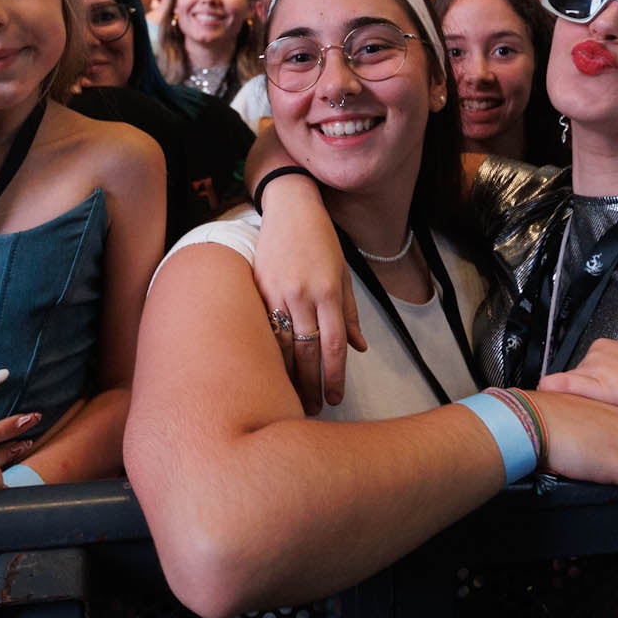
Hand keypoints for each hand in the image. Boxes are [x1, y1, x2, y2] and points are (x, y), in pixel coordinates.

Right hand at [252, 171, 365, 412]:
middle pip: (307, 351)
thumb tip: (359, 347)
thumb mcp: (343, 274)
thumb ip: (350, 312)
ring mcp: (277, 292)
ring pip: (281, 344)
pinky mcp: (258, 288)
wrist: (290, 208)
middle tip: (314, 408)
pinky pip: (263, 328)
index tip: (335, 398)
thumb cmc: (321, 241)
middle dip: (311, 384)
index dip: (334, 376)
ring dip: (288, 375)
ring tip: (292, 398)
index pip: (333, 344)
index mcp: (328, 292)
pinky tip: (270, 370)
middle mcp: (303, 295)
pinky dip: (268, 352)